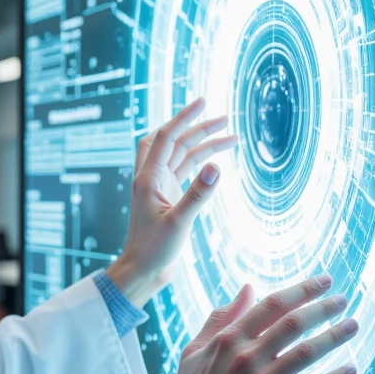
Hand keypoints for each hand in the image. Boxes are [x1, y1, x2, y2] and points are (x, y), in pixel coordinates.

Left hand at [105, 99, 236, 306]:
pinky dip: (200, 162)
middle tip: (225, 118)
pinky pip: (185, 171)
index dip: (184, 117)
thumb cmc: (153, 250)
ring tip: (232, 136)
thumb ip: (198, 195)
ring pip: (181, 156)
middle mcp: (151, 178)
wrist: (143, 271)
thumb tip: (216, 167)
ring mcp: (159, 187)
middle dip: (197, 127)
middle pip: (174, 141)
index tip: (204, 102)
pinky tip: (217, 159)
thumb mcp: (179, 223)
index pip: (166, 137)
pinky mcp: (168, 198)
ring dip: (203, 144)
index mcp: (147, 178)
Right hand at [160, 273, 358, 373]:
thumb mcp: (194, 350)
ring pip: (307, 352)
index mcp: (228, 339)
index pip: (272, 305)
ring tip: (353, 326)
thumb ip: (220, 318)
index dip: (302, 289)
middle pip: (294, 323)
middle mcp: (246, 356)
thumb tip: (247, 289)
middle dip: (324, 308)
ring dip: (334, 336)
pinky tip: (351, 370)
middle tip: (343, 300)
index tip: (324, 281)